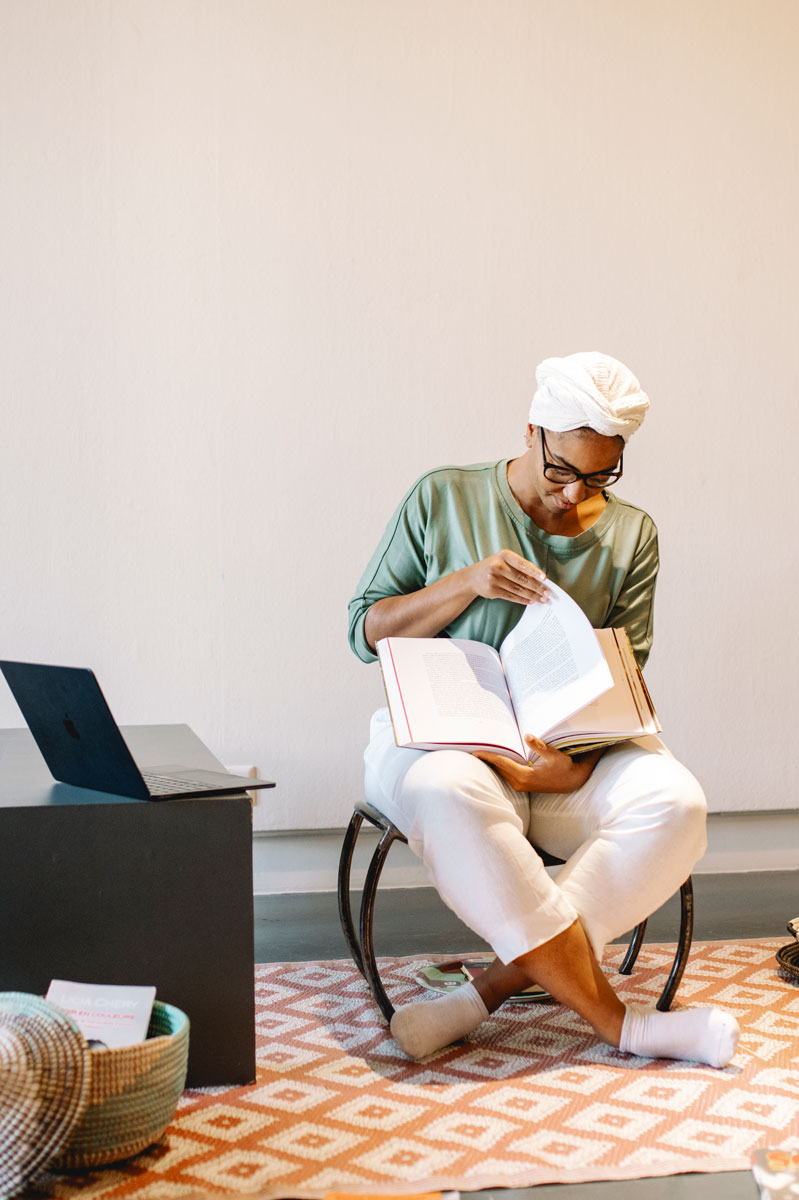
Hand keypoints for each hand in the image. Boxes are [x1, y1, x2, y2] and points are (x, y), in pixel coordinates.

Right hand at [468, 551, 548, 605]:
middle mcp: (498, 566)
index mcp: (504, 555)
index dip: (534, 572)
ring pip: (518, 589)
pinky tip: (531, 601)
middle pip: (522, 579)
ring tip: (542, 599)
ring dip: (532, 596)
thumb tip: (539, 579)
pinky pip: (512, 596)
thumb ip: (519, 566)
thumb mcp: (503, 560)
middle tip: (548, 593)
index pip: (522, 564)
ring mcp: (494, 579)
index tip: (545, 578)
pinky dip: (523, 600)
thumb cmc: (494, 567)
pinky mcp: (492, 591)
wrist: (472, 577)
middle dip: (537, 587)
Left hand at [474, 735, 602, 792]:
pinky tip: (493, 757)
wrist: (571, 781)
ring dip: (491, 761)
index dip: (488, 756)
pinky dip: (498, 765)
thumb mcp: (554, 755)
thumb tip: (526, 735)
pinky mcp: (521, 784)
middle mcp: (519, 782)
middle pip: (498, 768)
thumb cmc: (563, 767)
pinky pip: (505, 773)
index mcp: (525, 776)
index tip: (476, 751)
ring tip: (479, 750)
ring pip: (500, 771)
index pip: (502, 763)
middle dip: (486, 757)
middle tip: (473, 745)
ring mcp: (519, 785)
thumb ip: (540, 745)